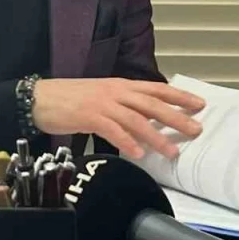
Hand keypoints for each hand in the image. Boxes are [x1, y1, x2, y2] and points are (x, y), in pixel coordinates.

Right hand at [31, 78, 204, 159]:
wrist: (39, 97)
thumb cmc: (70, 99)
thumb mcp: (101, 96)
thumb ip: (122, 105)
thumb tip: (144, 119)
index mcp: (120, 85)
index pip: (155, 89)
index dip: (178, 96)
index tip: (199, 105)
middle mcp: (115, 92)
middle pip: (151, 104)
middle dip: (176, 117)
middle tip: (196, 130)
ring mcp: (102, 103)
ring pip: (136, 119)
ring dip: (156, 136)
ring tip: (172, 152)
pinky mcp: (88, 116)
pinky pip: (112, 130)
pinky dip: (127, 142)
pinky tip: (138, 154)